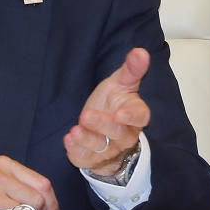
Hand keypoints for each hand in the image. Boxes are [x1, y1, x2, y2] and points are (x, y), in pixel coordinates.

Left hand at [63, 47, 150, 175]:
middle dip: (101, 124)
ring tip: (75, 130)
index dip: (131, 116)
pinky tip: (68, 140)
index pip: (139, 117)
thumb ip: (131, 69)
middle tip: (86, 115)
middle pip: (117, 132)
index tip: (120, 113)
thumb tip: (141, 51)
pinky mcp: (92, 158)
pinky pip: (85, 157)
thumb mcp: (121, 84)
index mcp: (135, 116)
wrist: (104, 133)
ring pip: (100, 147)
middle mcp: (125, 135)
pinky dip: (76, 150)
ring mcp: (109, 149)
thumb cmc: (114, 104)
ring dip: (87, 140)